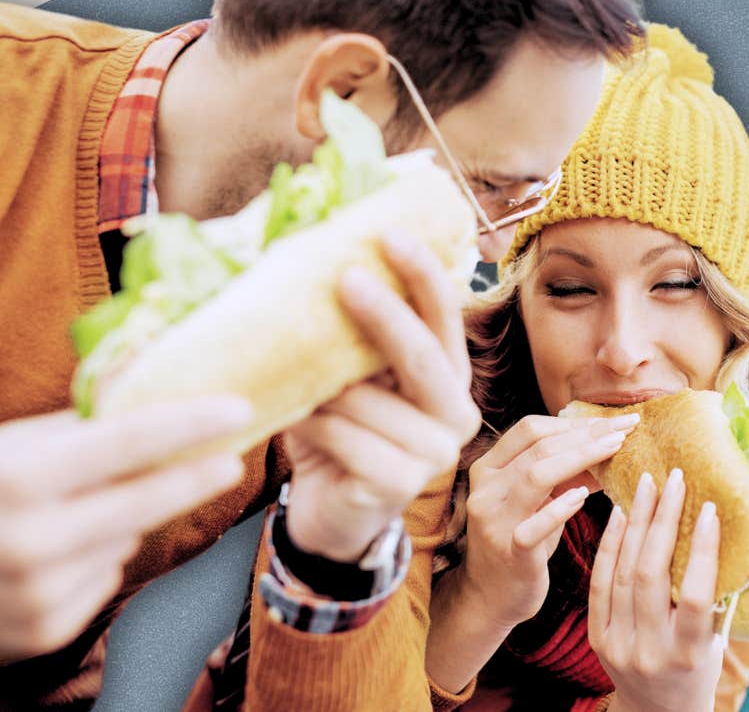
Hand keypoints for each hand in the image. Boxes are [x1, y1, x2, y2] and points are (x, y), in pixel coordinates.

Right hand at [0, 398, 250, 663]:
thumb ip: (75, 433)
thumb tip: (150, 404)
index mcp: (19, 479)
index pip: (128, 444)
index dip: (190, 425)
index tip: (236, 410)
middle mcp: (32, 540)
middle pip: (147, 502)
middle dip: (197, 477)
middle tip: (230, 459)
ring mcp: (39, 592)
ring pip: (125, 543)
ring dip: (122, 522)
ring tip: (70, 515)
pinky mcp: (42, 631)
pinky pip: (102, 582)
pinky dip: (93, 562)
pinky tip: (51, 557)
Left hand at [283, 231, 480, 561]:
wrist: (327, 515)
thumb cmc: (337, 434)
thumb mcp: (344, 378)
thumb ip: (346, 337)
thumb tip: (308, 263)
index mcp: (447, 377)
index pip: (444, 317)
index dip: (424, 275)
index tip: (392, 234)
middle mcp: (455, 412)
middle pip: (422, 355)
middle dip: (384, 314)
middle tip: (345, 279)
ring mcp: (434, 453)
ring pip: (371, 400)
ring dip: (325, 389)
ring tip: (294, 386)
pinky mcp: (402, 485)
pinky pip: (349, 439)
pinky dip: (316, 426)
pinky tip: (297, 423)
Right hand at [456, 413, 639, 627]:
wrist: (492, 597)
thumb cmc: (522, 542)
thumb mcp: (539, 501)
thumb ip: (566, 473)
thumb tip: (611, 441)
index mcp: (488, 469)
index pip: (530, 429)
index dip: (574, 421)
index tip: (613, 419)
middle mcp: (485, 489)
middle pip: (538, 446)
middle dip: (587, 434)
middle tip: (625, 428)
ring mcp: (494, 520)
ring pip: (536, 475)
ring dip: (581, 457)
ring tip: (615, 449)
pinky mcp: (509, 550)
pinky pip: (535, 525)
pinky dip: (562, 507)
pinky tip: (585, 496)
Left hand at [590, 470, 723, 711]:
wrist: (657, 711)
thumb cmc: (698, 668)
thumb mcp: (715, 641)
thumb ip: (719, 597)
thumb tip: (738, 536)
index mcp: (689, 654)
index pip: (696, 596)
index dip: (703, 551)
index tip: (710, 510)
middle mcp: (651, 651)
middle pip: (651, 575)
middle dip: (663, 521)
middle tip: (674, 481)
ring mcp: (618, 645)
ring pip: (623, 574)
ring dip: (636, 524)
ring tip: (648, 487)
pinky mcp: (597, 638)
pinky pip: (600, 584)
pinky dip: (610, 545)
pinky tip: (621, 514)